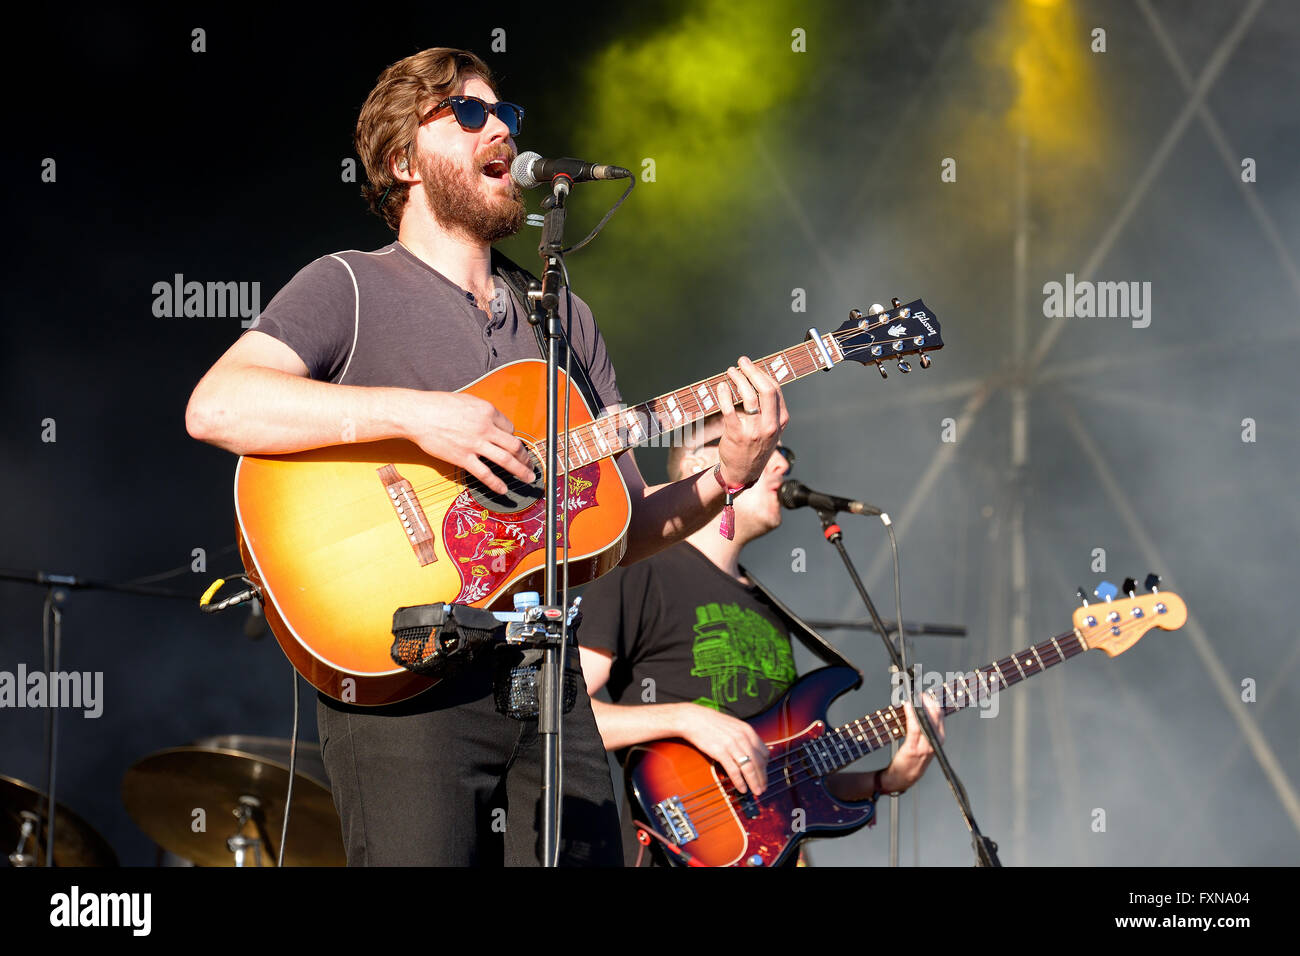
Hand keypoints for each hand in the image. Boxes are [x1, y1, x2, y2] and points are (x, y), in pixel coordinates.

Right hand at [406, 392, 533, 494]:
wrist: (418, 415)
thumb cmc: (438, 406)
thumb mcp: (466, 402)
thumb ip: (481, 413)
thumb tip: (492, 423)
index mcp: (487, 411)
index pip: (509, 427)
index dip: (513, 437)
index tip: (513, 445)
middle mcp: (485, 427)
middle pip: (514, 445)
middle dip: (526, 457)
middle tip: (530, 464)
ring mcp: (475, 444)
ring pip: (506, 460)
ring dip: (520, 471)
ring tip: (527, 478)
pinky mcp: (463, 458)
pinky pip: (485, 474)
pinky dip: (496, 484)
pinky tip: (503, 489)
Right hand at [675, 703, 768, 794]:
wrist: (693, 719)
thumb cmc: (712, 723)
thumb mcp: (734, 726)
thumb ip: (745, 738)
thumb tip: (752, 752)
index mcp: (747, 730)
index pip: (764, 752)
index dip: (766, 766)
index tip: (764, 775)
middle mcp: (742, 737)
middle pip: (759, 762)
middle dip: (763, 778)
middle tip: (763, 788)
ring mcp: (732, 744)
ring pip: (749, 768)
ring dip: (754, 782)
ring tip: (757, 792)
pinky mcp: (720, 751)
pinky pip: (734, 770)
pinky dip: (740, 782)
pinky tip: (742, 788)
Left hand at [715, 357, 788, 487]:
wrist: (742, 472)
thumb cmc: (755, 446)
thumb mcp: (771, 429)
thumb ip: (769, 409)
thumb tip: (757, 379)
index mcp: (781, 421)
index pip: (775, 390)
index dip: (762, 373)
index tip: (751, 366)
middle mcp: (770, 425)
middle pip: (766, 389)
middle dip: (753, 371)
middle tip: (742, 362)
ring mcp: (754, 431)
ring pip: (748, 396)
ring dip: (738, 379)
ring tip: (730, 372)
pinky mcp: (737, 435)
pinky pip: (729, 409)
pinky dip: (724, 394)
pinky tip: (722, 387)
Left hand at [879, 692, 944, 793]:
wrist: (902, 779)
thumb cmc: (910, 758)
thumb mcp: (922, 742)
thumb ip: (922, 727)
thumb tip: (917, 706)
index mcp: (938, 739)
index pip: (940, 715)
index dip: (933, 701)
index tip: (925, 692)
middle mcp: (935, 742)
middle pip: (936, 716)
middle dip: (927, 701)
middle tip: (918, 691)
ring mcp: (925, 747)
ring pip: (926, 720)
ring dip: (919, 705)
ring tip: (914, 696)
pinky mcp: (913, 750)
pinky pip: (914, 728)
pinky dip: (911, 714)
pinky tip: (907, 706)